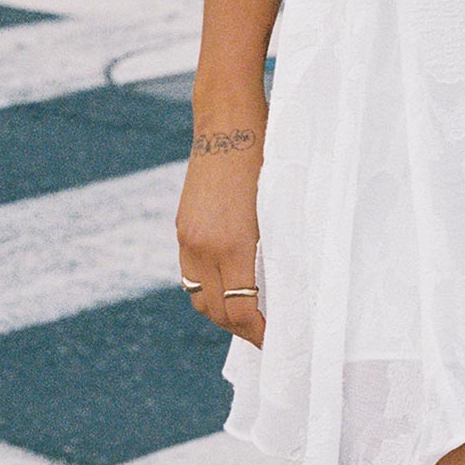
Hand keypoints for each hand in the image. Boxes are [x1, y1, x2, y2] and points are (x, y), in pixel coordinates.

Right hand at [175, 119, 265, 346]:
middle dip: (239, 328)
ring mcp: (188, 238)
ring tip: (246, 314)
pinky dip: (207, 288)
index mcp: (234, 245)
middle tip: (264, 334)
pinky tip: (228, 285)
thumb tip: (283, 287)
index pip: (242, 310)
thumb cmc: (268, 159)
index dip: (259, 333)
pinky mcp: (182, 228)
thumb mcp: (279, 208)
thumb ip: (276, 250)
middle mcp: (204, 247)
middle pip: (216, 312)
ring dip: (220, 311)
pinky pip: (190, 274)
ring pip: (198, 296)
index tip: (276, 342)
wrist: (229, 122)